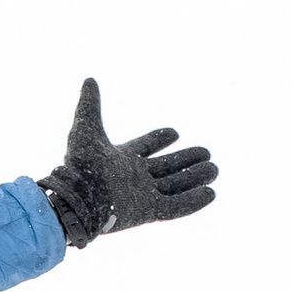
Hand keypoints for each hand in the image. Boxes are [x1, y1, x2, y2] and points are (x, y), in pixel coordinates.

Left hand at [38, 76, 217, 249]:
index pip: (145, 147)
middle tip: (207, 153)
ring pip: (175, 186)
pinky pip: (175, 207)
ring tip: (213, 169)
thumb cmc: (80, 165)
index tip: (175, 133)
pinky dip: (193, 201)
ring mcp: (142, 196)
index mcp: (122, 159)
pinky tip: (210, 193)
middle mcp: (134, 178)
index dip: (159, 139)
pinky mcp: (147, 212)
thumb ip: (90, 105)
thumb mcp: (86, 128)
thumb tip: (89, 79)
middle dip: (187, 160)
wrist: (78, 197)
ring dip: (195, 178)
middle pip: (166, 168)